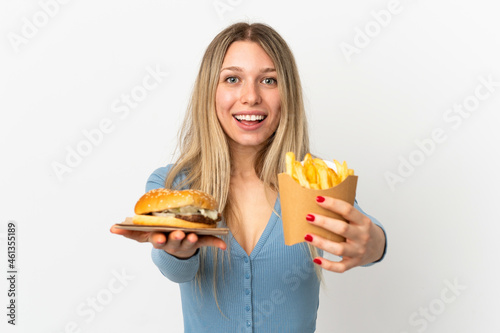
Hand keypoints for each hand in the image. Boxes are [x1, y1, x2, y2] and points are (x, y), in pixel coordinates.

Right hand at [110, 225, 226, 258]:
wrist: (179, 246)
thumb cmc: (162, 232)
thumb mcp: (146, 232)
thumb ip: (130, 231)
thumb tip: (110, 228)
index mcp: (155, 238)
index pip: (143, 239)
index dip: (138, 238)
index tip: (136, 237)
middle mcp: (168, 243)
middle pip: (166, 242)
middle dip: (165, 240)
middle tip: (164, 237)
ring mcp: (184, 244)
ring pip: (186, 243)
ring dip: (188, 241)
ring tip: (190, 236)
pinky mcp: (198, 242)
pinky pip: (208, 243)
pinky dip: (216, 244)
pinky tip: (224, 245)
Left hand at [304, 196, 385, 272]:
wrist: (378, 247)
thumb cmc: (362, 229)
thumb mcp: (359, 218)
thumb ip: (344, 211)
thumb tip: (321, 198)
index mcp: (363, 222)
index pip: (348, 210)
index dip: (333, 204)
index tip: (318, 199)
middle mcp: (362, 236)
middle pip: (342, 229)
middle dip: (324, 222)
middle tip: (308, 216)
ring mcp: (358, 251)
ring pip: (339, 249)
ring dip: (321, 242)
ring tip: (307, 236)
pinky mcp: (353, 263)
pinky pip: (340, 267)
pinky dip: (327, 265)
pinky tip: (316, 259)